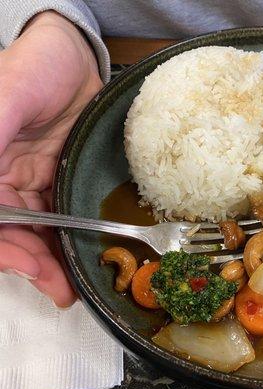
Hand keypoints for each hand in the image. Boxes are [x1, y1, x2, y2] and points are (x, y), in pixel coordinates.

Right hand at [0, 11, 102, 305]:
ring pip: (41, 231)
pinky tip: (86, 254)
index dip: (6, 250)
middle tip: (62, 290)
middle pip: (14, 234)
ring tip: (75, 286)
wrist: (72, 56)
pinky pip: (66, 214)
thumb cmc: (32, 68)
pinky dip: (74, 237)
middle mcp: (5, 181)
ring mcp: (36, 182)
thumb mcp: (7, 102)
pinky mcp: (64, 178)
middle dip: (35, 265)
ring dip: (55, 260)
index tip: (29, 268)